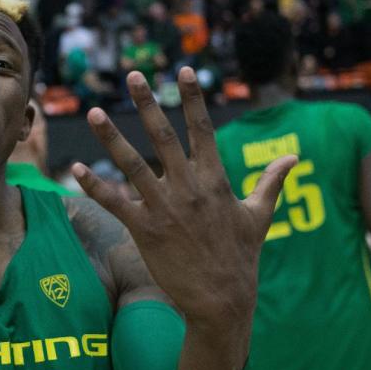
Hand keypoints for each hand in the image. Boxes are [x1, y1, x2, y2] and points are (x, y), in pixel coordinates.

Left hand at [73, 68, 295, 331]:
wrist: (222, 299)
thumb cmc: (241, 256)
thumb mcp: (260, 216)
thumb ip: (272, 182)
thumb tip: (294, 158)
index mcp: (215, 180)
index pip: (203, 129)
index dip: (192, 98)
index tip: (183, 71)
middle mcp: (188, 188)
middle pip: (164, 137)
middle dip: (147, 104)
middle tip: (133, 76)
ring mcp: (164, 208)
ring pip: (133, 165)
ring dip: (112, 138)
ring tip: (95, 113)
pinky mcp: (144, 229)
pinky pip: (114, 203)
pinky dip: (93, 186)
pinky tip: (76, 169)